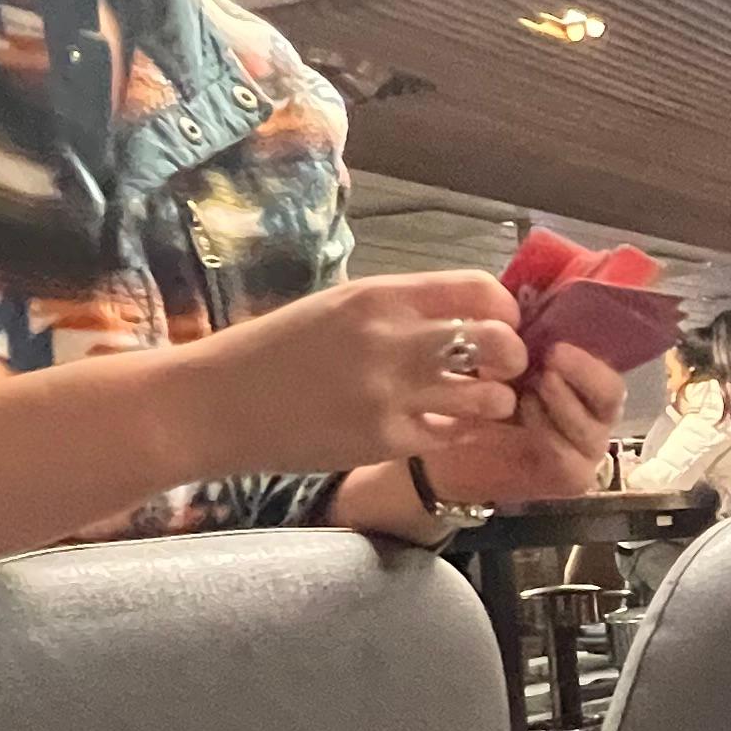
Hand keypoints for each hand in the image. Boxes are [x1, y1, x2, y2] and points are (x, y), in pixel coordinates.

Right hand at [175, 270, 537, 480]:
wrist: (217, 403)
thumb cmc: (277, 350)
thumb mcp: (341, 306)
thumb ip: (403, 309)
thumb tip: (466, 314)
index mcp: (383, 296)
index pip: (481, 289)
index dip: (504, 310)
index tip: (499, 323)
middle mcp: (394, 339)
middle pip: (499, 341)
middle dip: (512, 357)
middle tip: (500, 369)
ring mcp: (392, 394)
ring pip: (489, 396)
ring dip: (494, 401)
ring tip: (477, 402)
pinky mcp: (384, 441)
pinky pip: (453, 435)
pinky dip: (458, 431)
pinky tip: (441, 426)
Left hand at [413, 339, 623, 509]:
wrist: (443, 442)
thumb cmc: (474, 391)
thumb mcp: (496, 350)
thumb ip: (520, 325)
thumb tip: (528, 293)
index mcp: (584, 375)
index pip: (611, 358)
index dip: (593, 346)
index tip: (561, 334)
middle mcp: (594, 410)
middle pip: (612, 392)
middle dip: (584, 373)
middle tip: (552, 357)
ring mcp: (587, 447)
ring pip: (593, 428)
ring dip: (562, 404)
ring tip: (531, 390)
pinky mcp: (573, 478)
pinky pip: (571, 460)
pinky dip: (549, 436)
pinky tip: (524, 416)